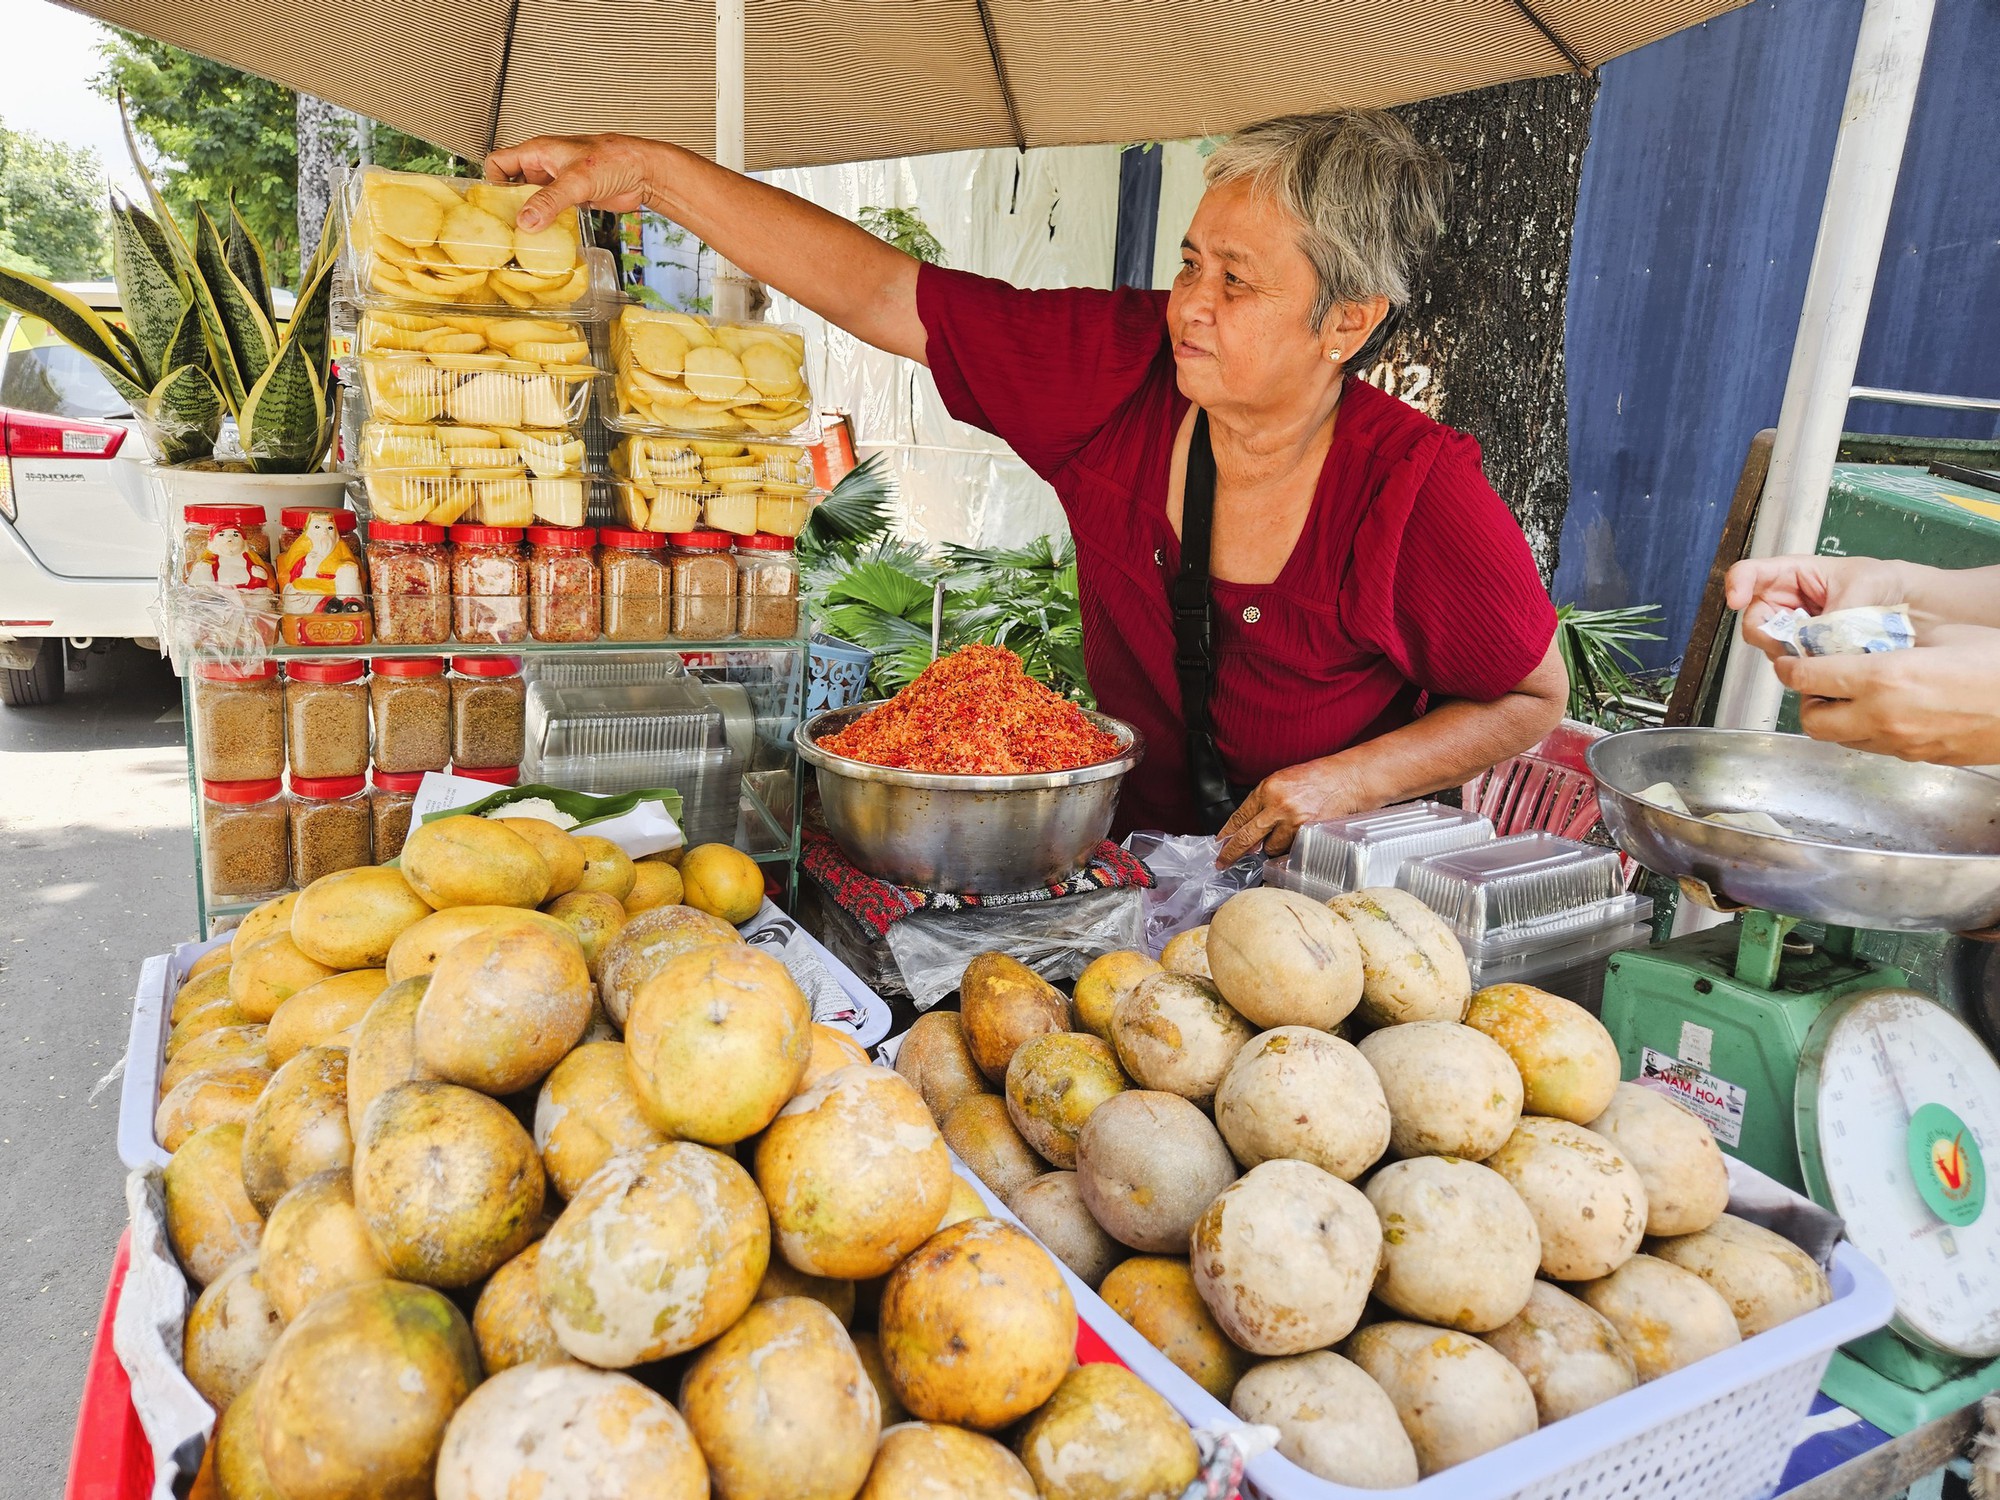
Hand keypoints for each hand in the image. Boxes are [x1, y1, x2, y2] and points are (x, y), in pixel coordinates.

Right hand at [485, 134, 667, 231]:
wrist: (642, 172)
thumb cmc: (613, 160)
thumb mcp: (576, 181)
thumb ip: (549, 201)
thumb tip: (526, 221)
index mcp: (538, 152)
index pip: (499, 162)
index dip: (492, 181)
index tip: (493, 205)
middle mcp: (545, 167)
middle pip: (514, 186)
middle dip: (510, 205)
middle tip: (507, 228)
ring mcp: (558, 185)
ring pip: (533, 202)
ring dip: (530, 218)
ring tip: (524, 238)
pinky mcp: (572, 200)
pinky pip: (551, 213)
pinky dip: (548, 224)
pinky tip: (547, 237)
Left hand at [1215, 758, 1369, 864]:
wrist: (1346, 779)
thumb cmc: (1316, 779)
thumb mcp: (1282, 782)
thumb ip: (1262, 804)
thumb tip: (1246, 831)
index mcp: (1267, 788)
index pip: (1238, 816)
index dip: (1226, 834)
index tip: (1219, 845)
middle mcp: (1278, 805)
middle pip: (1246, 837)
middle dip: (1231, 853)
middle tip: (1222, 862)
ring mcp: (1293, 821)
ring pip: (1270, 847)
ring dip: (1274, 845)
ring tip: (1288, 830)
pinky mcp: (1308, 833)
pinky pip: (1289, 849)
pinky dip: (1291, 846)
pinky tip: (1299, 834)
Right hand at [1725, 554, 1912, 662]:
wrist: (1914, 610)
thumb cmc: (1886, 584)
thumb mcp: (1864, 587)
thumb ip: (1834, 615)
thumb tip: (1816, 646)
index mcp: (1793, 574)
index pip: (1750, 574)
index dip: (1737, 586)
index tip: (1737, 601)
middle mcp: (1786, 605)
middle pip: (1754, 621)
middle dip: (1768, 636)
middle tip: (1790, 644)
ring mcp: (1794, 632)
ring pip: (1773, 648)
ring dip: (1793, 655)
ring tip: (1827, 650)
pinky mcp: (1807, 656)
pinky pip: (1794, 666)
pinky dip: (1807, 669)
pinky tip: (1830, 663)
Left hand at [1776, 624, 1999, 765]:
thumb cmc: (1999, 665)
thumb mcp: (1943, 635)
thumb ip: (1896, 639)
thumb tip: (1871, 638)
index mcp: (1885, 679)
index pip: (1809, 678)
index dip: (1790, 668)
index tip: (1788, 661)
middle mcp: (1885, 717)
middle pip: (1812, 720)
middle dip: (1806, 700)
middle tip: (1819, 682)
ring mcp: (1901, 744)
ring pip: (1840, 740)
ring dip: (1835, 719)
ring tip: (1852, 697)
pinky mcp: (1918, 759)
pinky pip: (1873, 748)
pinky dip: (1865, 732)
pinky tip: (1884, 712)